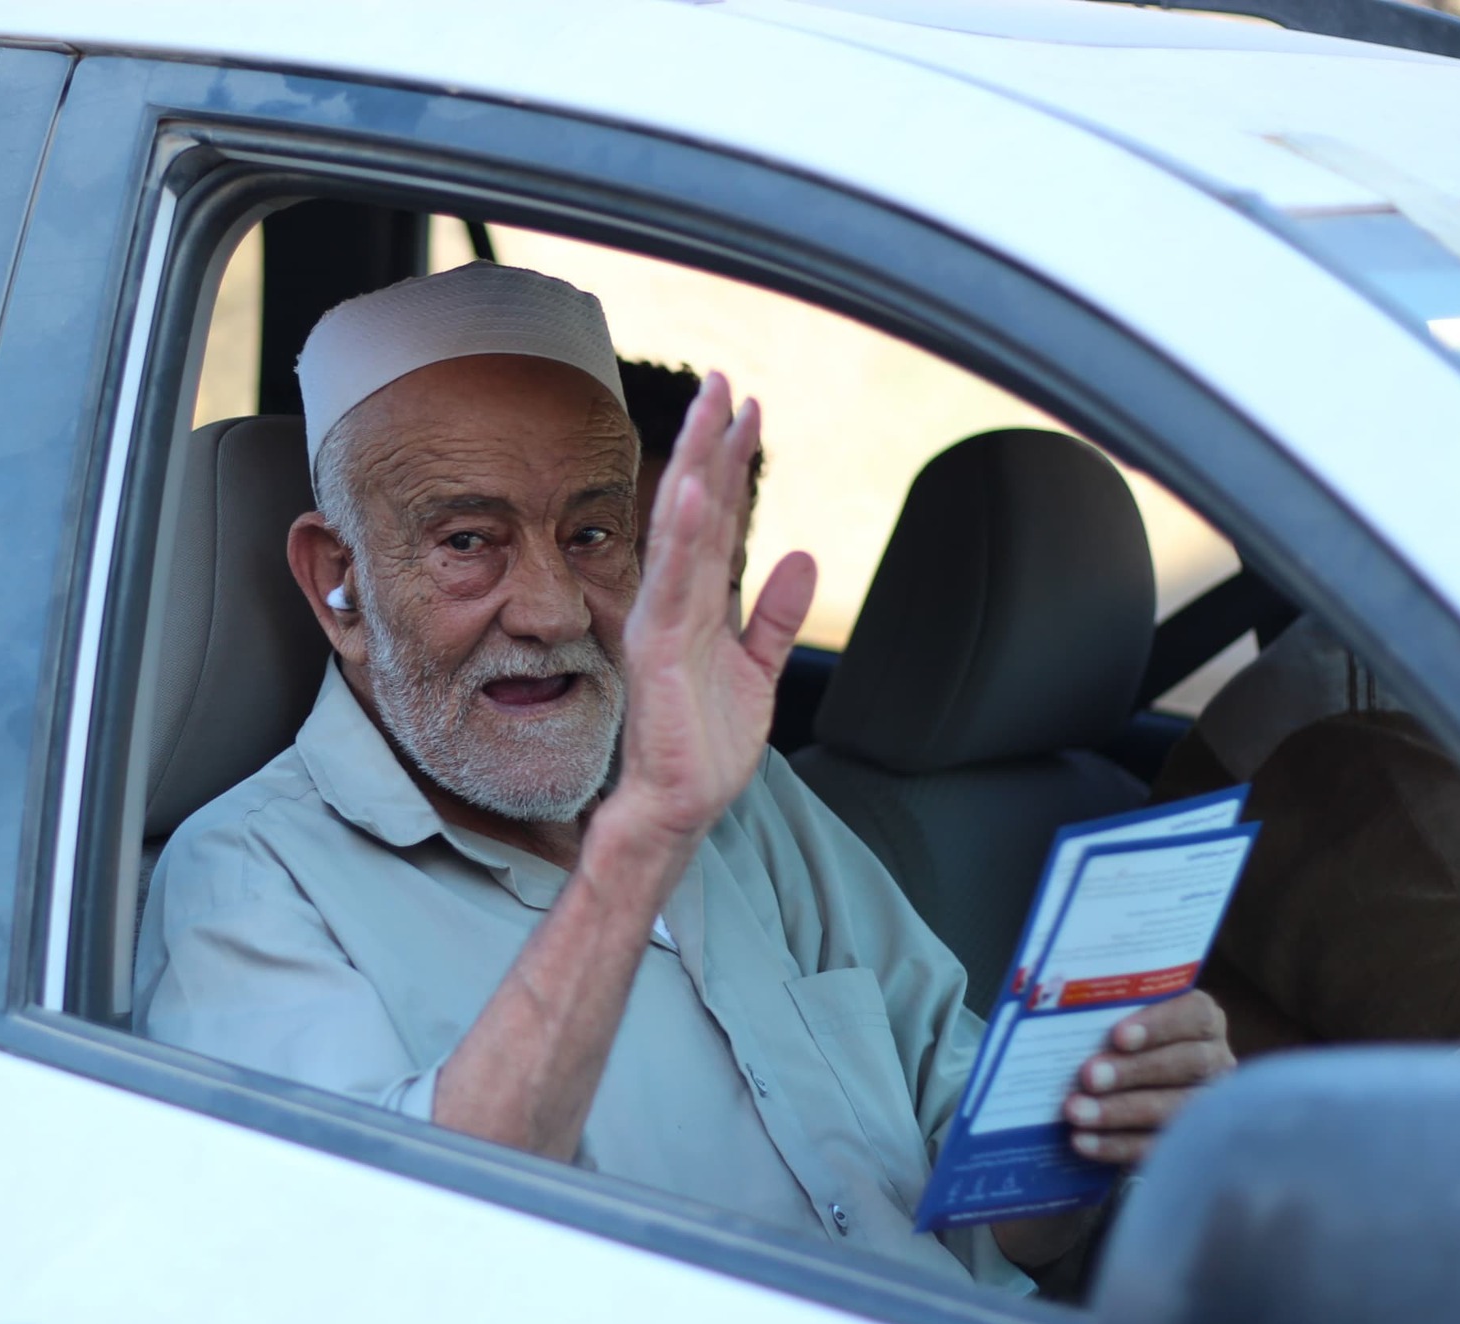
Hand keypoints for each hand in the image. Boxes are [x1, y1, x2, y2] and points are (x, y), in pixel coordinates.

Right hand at [612, 373, 815, 841]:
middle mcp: (673, 600)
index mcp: (697, 603)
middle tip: (724, 380)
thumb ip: (774, 614)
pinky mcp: (659, 649)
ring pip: (681, 529)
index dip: (733, 463)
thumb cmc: (705, 746)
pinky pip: (672, 581)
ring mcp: (662, 620)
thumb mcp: (757, 670)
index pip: (717, 518)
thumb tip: (800, 555)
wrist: (677, 806)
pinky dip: (682, 535)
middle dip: (709, 442)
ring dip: (696, 466)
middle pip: (694, 506)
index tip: (750, 409)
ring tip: (710, 410)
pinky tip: (695, 488)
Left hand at [1064, 990, 1234, 1164]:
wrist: (1128, 1085)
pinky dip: (1117, 1145)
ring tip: (1077, 1112)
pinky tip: (1083, 1141)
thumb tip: (1051, 1002)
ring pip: (1175, 1108)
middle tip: (1088, 1076)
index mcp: (1203, 1021)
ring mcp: (1209, 1103)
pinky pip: (1158, 1146)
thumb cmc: (1118, 1040)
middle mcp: (1215, 1060)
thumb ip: (1104, 1012)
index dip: (1159, 1025)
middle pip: (1186, 1063)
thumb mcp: (1118, 1020)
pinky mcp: (1192, 1143)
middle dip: (1134, 1071)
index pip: (1195, 1015)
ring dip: (1120, 1111)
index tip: (1119, 1036)